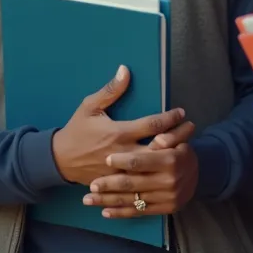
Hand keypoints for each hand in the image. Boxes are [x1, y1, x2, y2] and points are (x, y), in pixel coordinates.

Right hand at [52, 65, 186, 185]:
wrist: (60, 161)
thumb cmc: (76, 130)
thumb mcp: (90, 107)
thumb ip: (111, 90)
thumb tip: (125, 70)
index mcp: (119, 132)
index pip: (152, 124)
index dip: (170, 118)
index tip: (181, 112)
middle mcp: (124, 152)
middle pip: (160, 146)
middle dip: (179, 137)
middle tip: (192, 128)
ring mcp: (124, 170)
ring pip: (155, 166)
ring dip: (172, 156)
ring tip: (187, 147)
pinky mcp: (121, 182)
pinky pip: (144, 180)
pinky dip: (159, 173)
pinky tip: (170, 167)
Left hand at [83, 119, 198, 217]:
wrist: (199, 174)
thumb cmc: (181, 151)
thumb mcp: (179, 139)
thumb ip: (169, 137)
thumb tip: (157, 140)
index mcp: (170, 160)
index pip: (140, 161)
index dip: (122, 160)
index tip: (106, 159)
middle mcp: (169, 181)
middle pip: (132, 183)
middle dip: (109, 185)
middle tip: (91, 185)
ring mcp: (166, 197)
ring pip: (132, 200)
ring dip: (108, 201)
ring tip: (88, 200)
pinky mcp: (164, 209)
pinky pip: (139, 212)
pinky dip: (120, 213)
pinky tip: (105, 212)